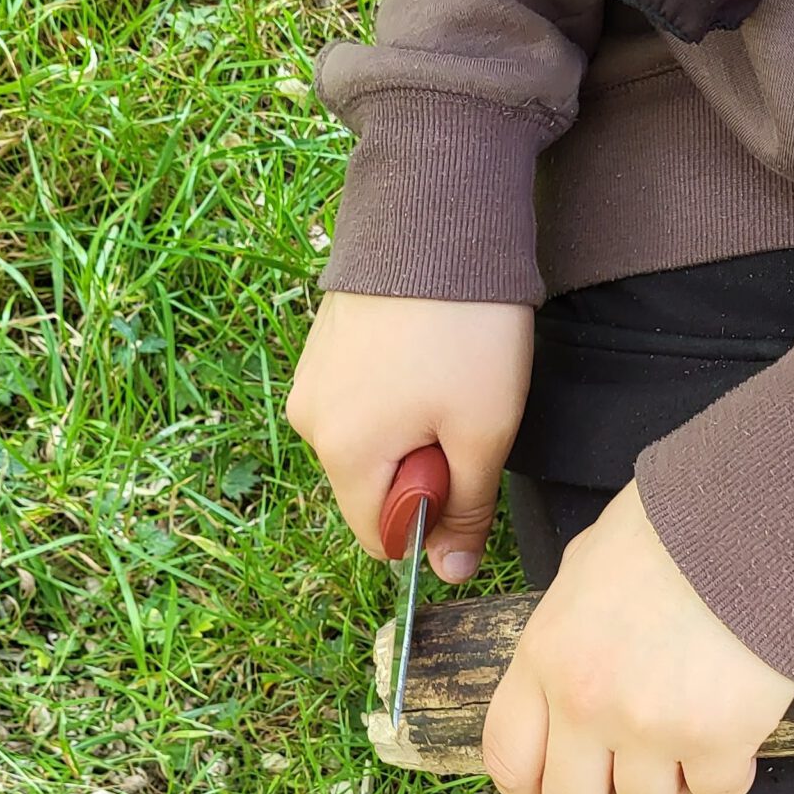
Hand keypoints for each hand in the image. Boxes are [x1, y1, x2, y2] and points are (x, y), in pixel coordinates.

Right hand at [285, 291, 530, 579]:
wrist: (436, 219)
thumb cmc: (466, 332)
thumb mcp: (484, 433)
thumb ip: (466, 512)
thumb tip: (451, 573)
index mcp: (344, 454)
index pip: (380, 538)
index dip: (430, 520)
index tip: (464, 467)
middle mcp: (310, 424)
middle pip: (372, 489)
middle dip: (422, 469)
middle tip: (462, 411)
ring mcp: (311, 382)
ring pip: (368, 445)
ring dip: (410, 430)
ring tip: (445, 374)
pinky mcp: (321, 350)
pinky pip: (358, 403)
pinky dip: (394, 396)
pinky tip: (426, 353)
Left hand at [484, 482, 793, 793]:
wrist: (756, 518)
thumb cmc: (673, 529)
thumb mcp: (585, 569)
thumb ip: (564, 634)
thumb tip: (563, 672)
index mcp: (546, 656)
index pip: (508, 758)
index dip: (529, 787)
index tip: (551, 788)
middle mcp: (587, 702)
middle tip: (631, 766)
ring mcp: (650, 727)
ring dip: (671, 778)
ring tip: (692, 730)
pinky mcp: (718, 740)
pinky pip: (716, 792)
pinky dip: (727, 770)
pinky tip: (736, 728)